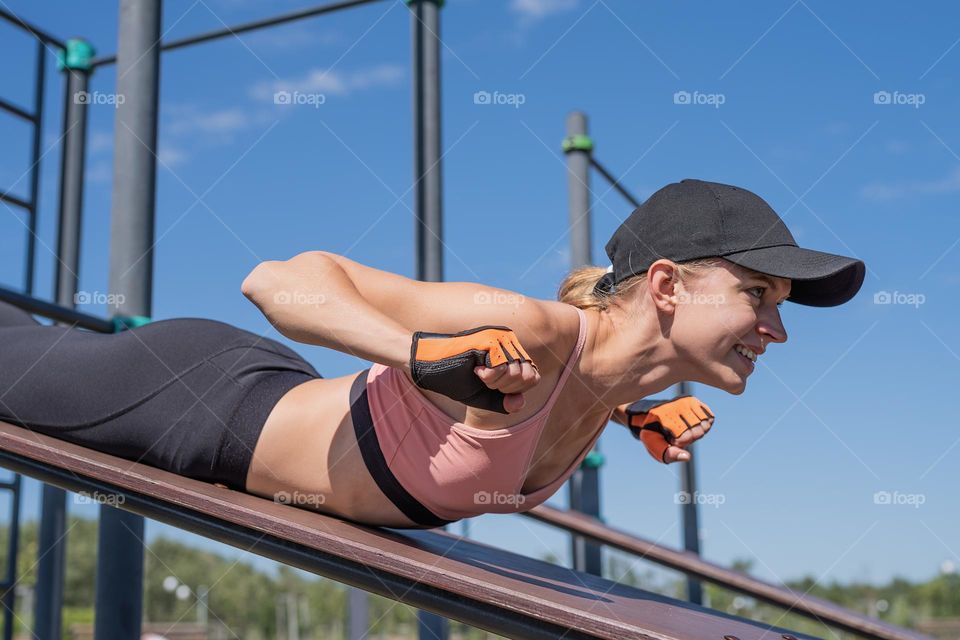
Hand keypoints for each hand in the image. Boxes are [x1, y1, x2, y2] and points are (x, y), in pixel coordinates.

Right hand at [410, 325, 539, 413]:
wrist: (429, 367)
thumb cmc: (454, 378)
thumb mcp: (484, 396)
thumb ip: (505, 401)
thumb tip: (521, 402)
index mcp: (510, 351)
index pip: (533, 377)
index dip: (515, 390)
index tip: (492, 386)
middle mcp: (509, 341)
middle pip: (529, 376)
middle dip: (506, 388)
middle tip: (485, 379)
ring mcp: (501, 338)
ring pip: (518, 372)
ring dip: (496, 382)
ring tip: (479, 372)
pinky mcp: (490, 339)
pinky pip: (504, 368)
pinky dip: (490, 377)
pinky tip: (476, 370)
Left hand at [624, 395, 714, 463]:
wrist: (648, 415)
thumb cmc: (653, 433)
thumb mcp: (654, 445)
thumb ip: (668, 454)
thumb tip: (687, 457)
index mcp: (662, 416)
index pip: (685, 437)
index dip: (680, 443)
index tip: (670, 439)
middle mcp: (675, 405)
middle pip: (698, 432)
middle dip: (690, 439)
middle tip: (678, 435)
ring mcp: (685, 401)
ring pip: (706, 424)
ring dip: (699, 432)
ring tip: (686, 430)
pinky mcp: (693, 400)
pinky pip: (710, 417)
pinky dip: (705, 424)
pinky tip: (693, 425)